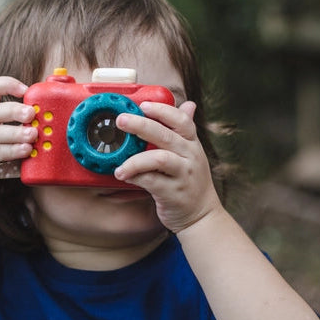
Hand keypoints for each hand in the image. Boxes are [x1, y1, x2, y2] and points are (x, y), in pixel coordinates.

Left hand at [113, 100, 221, 232]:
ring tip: (118, 167)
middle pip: (166, 135)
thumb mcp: (191, 153)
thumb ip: (184, 131)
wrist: (201, 215)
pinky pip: (152, 182)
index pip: (182, 121)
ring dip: (134, 160)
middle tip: (121, 120)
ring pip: (159, 159)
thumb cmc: (189, 181)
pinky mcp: (174, 193)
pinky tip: (124, 177)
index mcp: (191, 144)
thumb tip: (188, 104)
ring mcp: (184, 175)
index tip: (144, 105)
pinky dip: (136, 178)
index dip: (163, 110)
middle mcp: (190, 156)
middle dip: (141, 125)